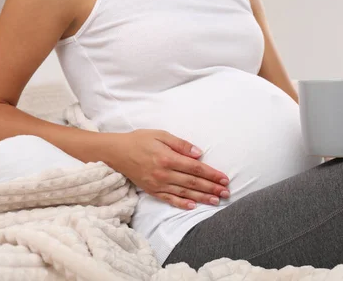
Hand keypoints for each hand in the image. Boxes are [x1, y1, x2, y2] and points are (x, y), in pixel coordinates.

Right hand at [110, 129, 229, 209]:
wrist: (115, 153)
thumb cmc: (139, 140)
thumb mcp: (160, 134)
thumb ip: (180, 144)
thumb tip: (198, 153)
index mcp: (167, 158)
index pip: (195, 168)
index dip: (211, 174)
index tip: (224, 179)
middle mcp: (164, 173)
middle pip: (193, 182)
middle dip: (211, 188)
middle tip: (226, 193)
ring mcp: (157, 184)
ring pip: (184, 192)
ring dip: (202, 197)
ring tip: (216, 201)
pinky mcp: (151, 190)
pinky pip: (169, 199)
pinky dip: (182, 203)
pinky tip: (193, 206)